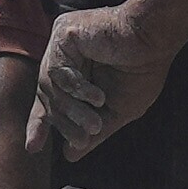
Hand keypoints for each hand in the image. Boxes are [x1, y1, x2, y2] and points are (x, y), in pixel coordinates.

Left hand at [30, 3, 150, 158]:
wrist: (154, 39)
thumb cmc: (142, 70)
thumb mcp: (118, 110)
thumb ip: (94, 132)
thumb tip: (71, 155)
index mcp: (75, 71)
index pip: (49, 99)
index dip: (40, 123)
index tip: (34, 147)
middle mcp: (64, 56)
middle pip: (46, 95)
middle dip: (62, 122)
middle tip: (80, 140)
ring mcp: (61, 44)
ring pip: (51, 86)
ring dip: (73, 111)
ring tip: (95, 125)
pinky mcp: (63, 33)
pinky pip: (61, 71)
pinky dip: (79, 89)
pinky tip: (98, 97)